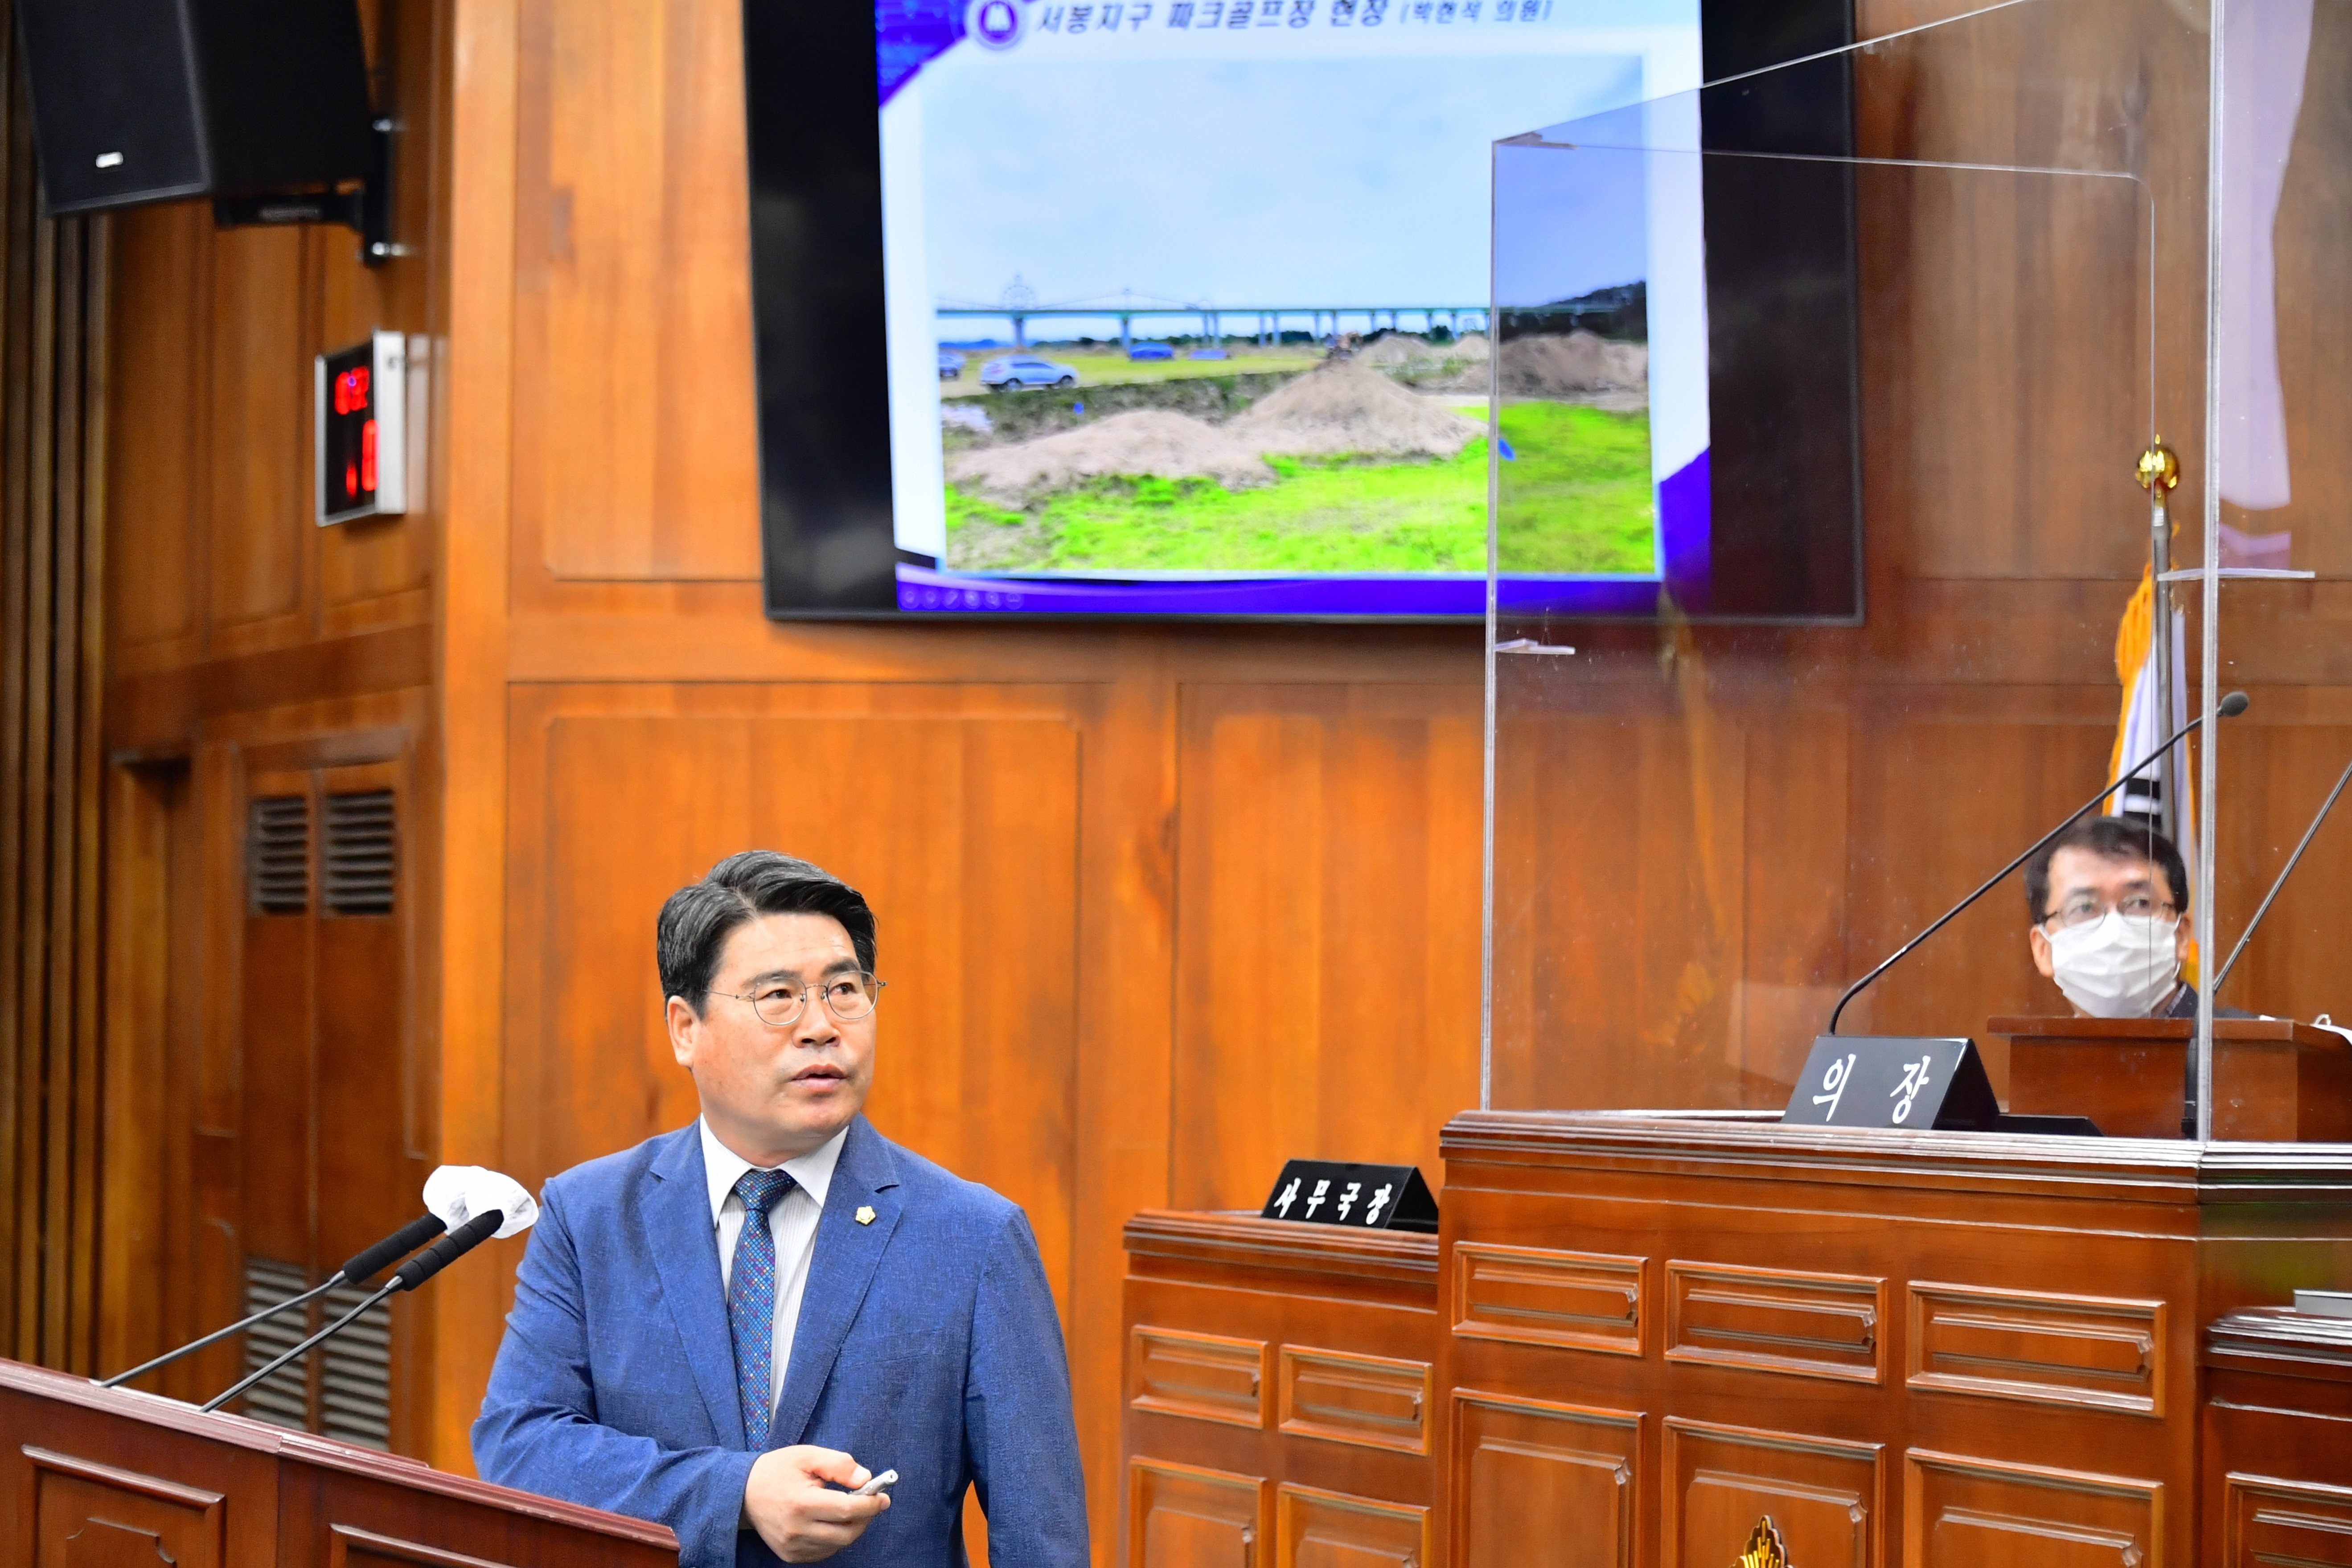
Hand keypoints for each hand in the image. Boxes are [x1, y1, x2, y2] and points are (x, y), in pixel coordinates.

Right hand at [744, 1446, 890, 1562]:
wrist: (743, 1493)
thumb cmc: (778, 1470)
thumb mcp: (808, 1456)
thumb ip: (839, 1464)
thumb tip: (865, 1478)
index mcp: (801, 1503)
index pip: (847, 1510)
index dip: (871, 1504)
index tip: (883, 1497)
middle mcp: (796, 1530)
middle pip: (846, 1533)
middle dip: (865, 1518)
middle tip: (872, 1503)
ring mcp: (792, 1546)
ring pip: (837, 1545)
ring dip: (851, 1528)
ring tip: (849, 1509)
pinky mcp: (790, 1555)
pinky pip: (824, 1552)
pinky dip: (835, 1539)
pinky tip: (831, 1521)